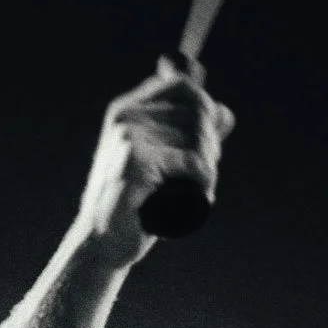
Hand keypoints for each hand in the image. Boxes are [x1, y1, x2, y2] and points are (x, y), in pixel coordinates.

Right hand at [77, 56, 234, 265]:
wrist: (101, 243)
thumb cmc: (134, 205)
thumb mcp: (163, 163)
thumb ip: (192, 135)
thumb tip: (226, 113)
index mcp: (127, 110)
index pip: (180, 84)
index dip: (206, 105)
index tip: (212, 135)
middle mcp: (126, 116)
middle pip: (195, 111)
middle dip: (211, 143)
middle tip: (207, 174)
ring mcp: (129, 137)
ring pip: (196, 137)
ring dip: (210, 166)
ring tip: (203, 190)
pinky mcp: (136, 162)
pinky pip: (191, 161)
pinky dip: (205, 182)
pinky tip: (202, 199)